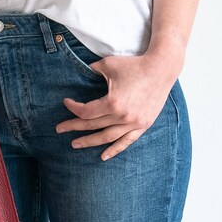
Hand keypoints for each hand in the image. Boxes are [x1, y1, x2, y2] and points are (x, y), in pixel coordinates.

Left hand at [55, 50, 182, 160]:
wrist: (162, 68)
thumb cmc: (134, 65)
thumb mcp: (108, 64)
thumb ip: (91, 70)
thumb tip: (80, 72)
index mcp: (112, 103)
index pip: (85, 112)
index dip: (73, 108)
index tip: (66, 103)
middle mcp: (122, 116)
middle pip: (92, 126)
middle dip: (73, 127)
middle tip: (60, 129)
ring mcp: (134, 123)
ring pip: (107, 137)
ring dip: (89, 142)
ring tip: (75, 144)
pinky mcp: (143, 125)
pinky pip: (126, 141)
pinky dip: (114, 150)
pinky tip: (103, 156)